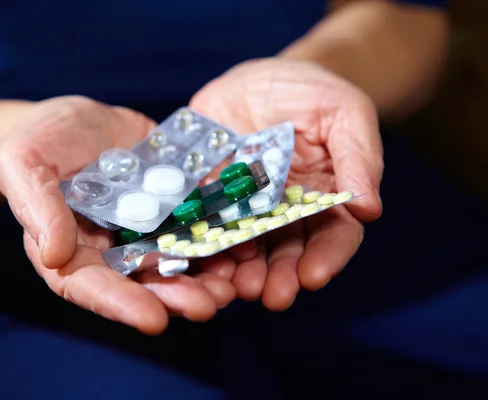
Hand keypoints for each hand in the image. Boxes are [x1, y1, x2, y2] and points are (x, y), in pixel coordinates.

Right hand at [0, 96, 234, 334]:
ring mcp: (145, 230)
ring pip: (175, 262)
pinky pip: (195, 227)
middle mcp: (112, 250)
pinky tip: (243, 246)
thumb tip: (54, 255)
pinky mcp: (171, 209)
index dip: (121, 304)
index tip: (152, 320)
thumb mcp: (25, 164)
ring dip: (204, 278)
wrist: (78, 120)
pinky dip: (218, 240)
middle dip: (174, 297)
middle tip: (208, 306)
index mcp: (71, 251)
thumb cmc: (39, 141)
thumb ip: (38, 207)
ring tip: (233, 285)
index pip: (91, 287)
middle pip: (142, 283)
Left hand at [189, 58, 383, 309]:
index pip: (333, 234)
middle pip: (287, 251)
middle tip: (273, 297)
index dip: (326, 258)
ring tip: (238, 288)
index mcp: (324, 197)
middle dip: (282, 276)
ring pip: (246, 247)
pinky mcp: (209, 194)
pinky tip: (200, 257)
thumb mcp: (344, 112)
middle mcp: (284, 211)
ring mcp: (244, 205)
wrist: (261, 78)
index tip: (314, 276)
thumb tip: (370, 208)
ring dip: (243, 272)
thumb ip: (358, 157)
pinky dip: (203, 242)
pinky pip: (204, 221)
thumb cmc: (313, 92)